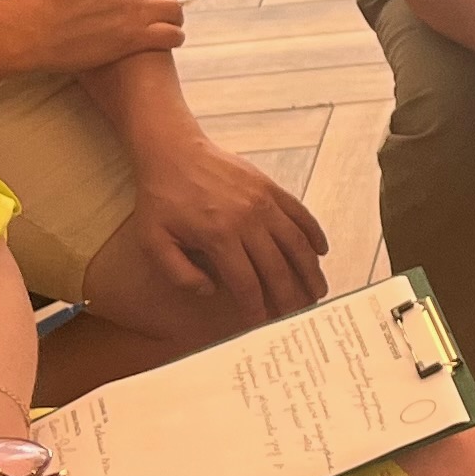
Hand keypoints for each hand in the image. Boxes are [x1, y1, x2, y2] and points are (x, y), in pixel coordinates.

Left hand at [127, 130, 329, 325]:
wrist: (172, 151)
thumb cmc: (160, 197)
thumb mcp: (154, 240)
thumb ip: (178, 272)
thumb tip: (211, 291)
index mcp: (219, 237)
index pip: (246, 283)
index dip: (256, 308)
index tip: (262, 324)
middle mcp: (247, 220)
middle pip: (277, 268)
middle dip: (289, 298)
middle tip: (297, 317)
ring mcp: (263, 202)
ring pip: (296, 244)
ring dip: (310, 271)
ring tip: (318, 291)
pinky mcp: (270, 187)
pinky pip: (300, 214)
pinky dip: (314, 234)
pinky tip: (321, 252)